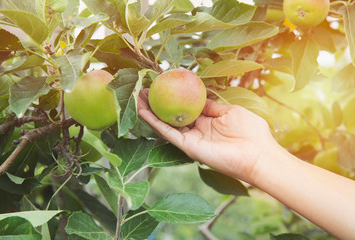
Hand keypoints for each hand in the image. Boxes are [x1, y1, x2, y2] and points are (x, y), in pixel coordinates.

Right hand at [138, 89, 276, 182]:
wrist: (257, 154)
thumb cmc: (250, 131)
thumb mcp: (230, 111)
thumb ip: (212, 105)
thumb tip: (200, 96)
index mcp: (208, 121)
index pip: (186, 107)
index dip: (175, 96)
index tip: (164, 84)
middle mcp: (197, 130)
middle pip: (172, 115)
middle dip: (157, 102)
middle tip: (144, 89)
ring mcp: (191, 139)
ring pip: (165, 124)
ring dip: (150, 111)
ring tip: (137, 97)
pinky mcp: (188, 147)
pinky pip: (167, 133)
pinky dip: (154, 122)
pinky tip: (143, 111)